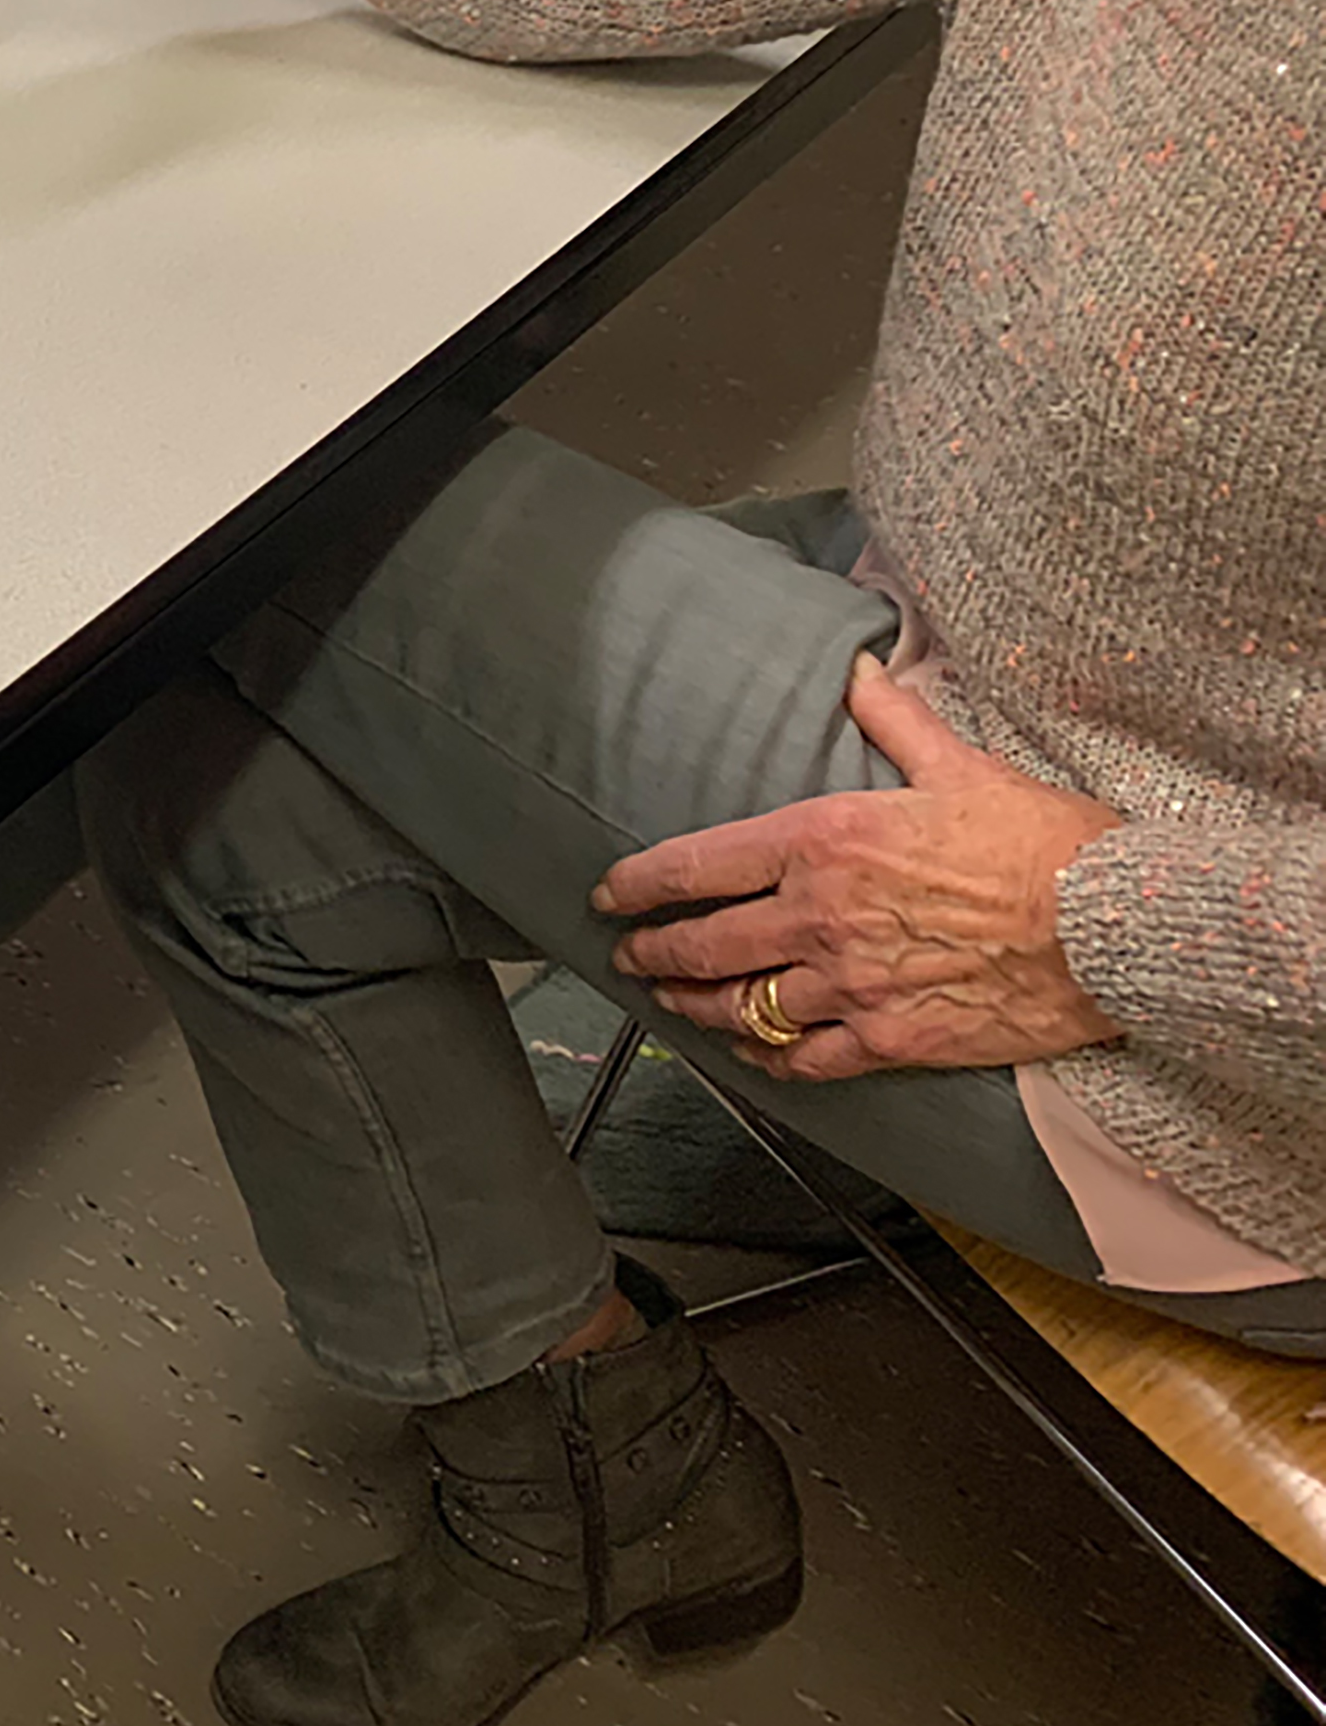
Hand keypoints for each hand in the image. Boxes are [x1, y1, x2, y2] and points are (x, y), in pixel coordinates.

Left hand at [597, 656, 1125, 1081]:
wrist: (1116, 928)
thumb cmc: (1043, 841)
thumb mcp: (960, 765)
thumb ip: (895, 719)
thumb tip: (861, 667)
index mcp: (825, 840)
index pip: (699, 864)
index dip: (640, 883)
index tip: (608, 893)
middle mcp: (821, 915)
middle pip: (704, 944)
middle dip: (653, 951)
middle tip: (627, 956)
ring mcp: (852, 985)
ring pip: (743, 1006)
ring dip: (696, 1006)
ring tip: (673, 1002)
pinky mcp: (892, 1039)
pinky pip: (805, 1058)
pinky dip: (769, 1057)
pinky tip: (755, 1052)